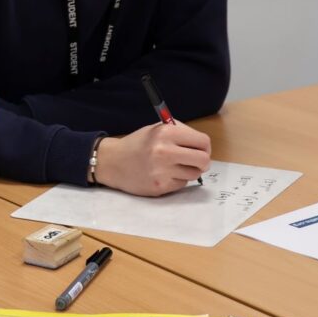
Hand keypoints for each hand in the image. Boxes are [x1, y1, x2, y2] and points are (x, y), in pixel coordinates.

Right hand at [93, 121, 210, 196]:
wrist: (112, 162)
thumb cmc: (137, 144)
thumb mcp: (156, 129)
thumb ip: (180, 133)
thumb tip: (204, 146)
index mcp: (166, 133)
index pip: (203, 142)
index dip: (205, 146)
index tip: (200, 149)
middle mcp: (165, 151)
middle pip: (204, 160)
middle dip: (202, 161)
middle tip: (194, 161)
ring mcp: (162, 171)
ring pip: (194, 174)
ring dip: (188, 171)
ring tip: (175, 166)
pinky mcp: (160, 186)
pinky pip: (181, 184)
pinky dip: (176, 180)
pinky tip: (164, 174)